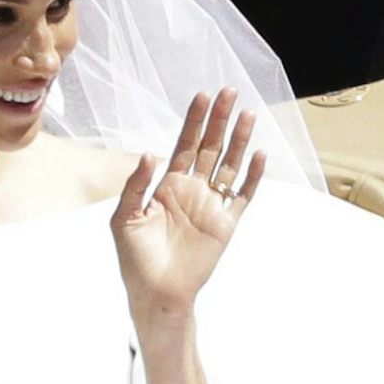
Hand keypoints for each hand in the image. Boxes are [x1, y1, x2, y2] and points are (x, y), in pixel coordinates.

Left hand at [111, 89, 266, 325]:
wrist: (155, 293)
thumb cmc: (134, 259)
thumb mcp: (124, 218)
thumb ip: (136, 185)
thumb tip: (150, 153)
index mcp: (168, 186)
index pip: (184, 144)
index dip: (193, 120)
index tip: (202, 95)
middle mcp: (192, 190)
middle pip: (209, 147)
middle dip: (219, 119)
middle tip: (229, 91)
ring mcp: (211, 206)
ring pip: (229, 164)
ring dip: (239, 140)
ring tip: (248, 114)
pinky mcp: (226, 224)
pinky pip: (243, 195)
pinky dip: (252, 176)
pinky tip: (259, 155)